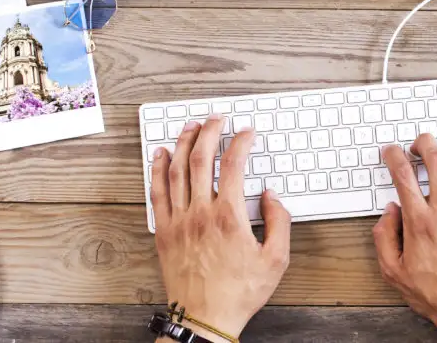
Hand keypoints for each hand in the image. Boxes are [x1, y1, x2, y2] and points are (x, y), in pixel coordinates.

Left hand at [150, 115, 291, 339]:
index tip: (247, 133)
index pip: (233, 165)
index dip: (241, 142)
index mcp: (228, 217)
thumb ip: (278, 222)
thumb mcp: (276, 259)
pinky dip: (158, 169)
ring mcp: (179, 221)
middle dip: (210, 131)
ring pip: (177, 170)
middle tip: (217, 120)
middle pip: (201, 158)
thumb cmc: (239, 292)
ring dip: (185, 142)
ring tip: (192, 126)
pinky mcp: (164, 232)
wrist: (205, 317)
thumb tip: (269, 197)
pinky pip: (157, 192)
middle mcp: (200, 213)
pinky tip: (162, 155)